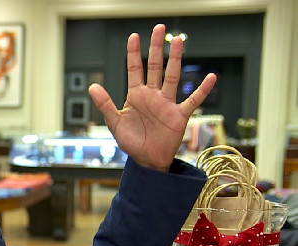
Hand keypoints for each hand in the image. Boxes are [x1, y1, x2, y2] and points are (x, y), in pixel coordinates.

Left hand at [88, 24, 215, 171]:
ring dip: (175, 60)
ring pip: (171, 77)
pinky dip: (202, 90)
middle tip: (158, 28)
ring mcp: (166, 104)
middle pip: (155, 67)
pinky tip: (210, 78)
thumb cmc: (132, 141)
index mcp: (136, 96)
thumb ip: (105, 104)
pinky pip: (193, 100)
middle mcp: (152, 95)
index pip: (134, 69)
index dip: (133, 53)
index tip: (133, 36)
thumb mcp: (115, 123)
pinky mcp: (179, 115)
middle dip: (156, 48)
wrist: (147, 160)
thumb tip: (92, 86)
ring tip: (178, 41)